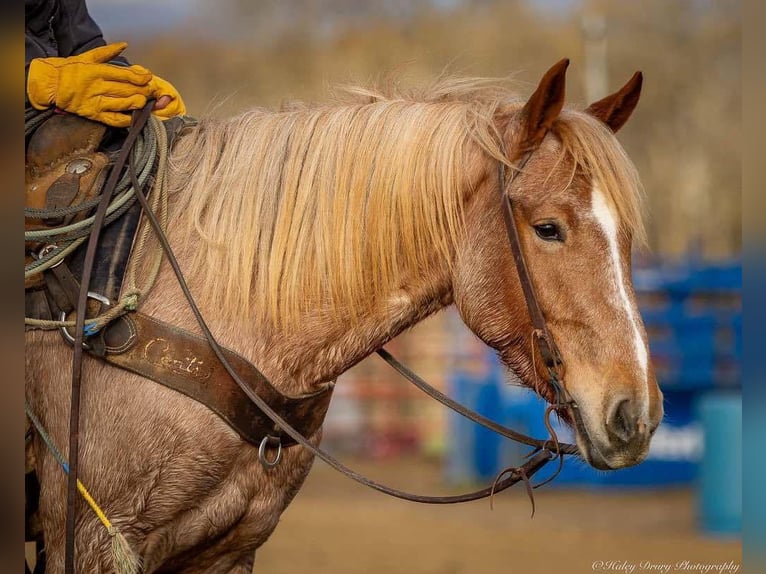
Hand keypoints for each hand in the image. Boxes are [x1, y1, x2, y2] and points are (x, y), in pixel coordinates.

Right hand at [27, 42, 185, 127]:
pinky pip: (112, 119)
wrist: (50, 85)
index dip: (138, 77)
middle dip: (141, 90)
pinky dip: (125, 120)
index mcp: (96, 71)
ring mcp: (94, 102)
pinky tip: (134, 118)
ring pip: (121, 104)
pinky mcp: (93, 114)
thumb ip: (107, 52)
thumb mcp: (87, 57)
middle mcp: (96, 87)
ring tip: (145, 102)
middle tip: (153, 91)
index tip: (149, 78)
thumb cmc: (70, 70)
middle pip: (125, 90)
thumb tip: (124, 45)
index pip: (122, 74)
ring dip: (136, 104)